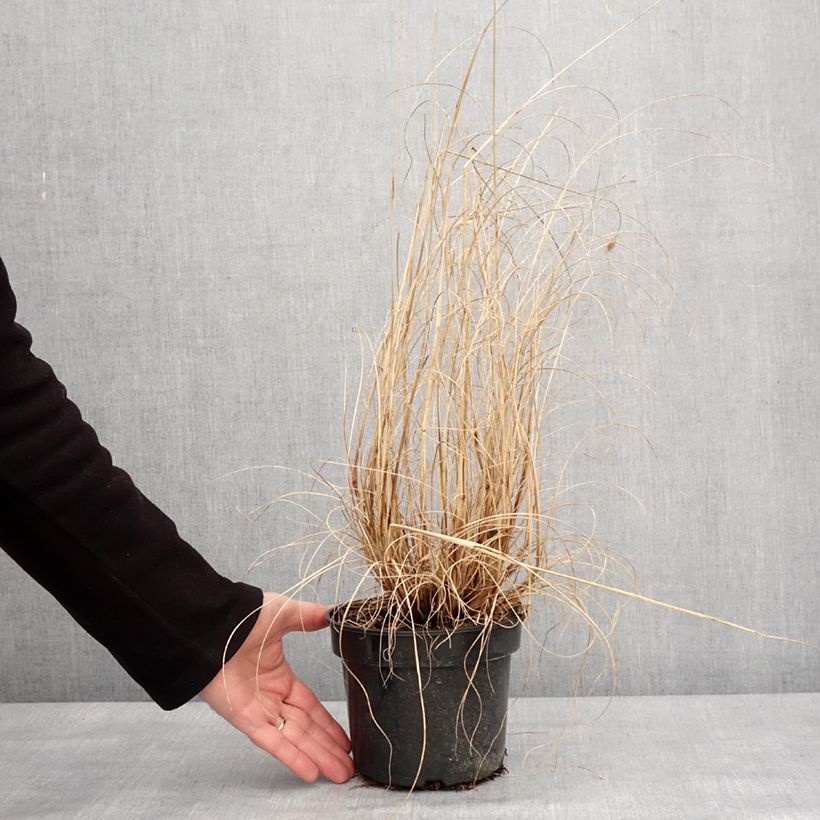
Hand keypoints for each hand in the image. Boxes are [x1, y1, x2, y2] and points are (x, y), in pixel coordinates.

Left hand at [200, 592, 353, 783]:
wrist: (213, 626)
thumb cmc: (243, 617)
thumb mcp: (283, 613)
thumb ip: (308, 617)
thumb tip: (331, 614)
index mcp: (280, 676)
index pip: (310, 707)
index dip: (328, 724)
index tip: (346, 739)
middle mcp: (271, 697)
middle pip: (306, 728)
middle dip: (328, 748)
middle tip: (348, 767)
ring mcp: (258, 709)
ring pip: (294, 738)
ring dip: (317, 757)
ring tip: (340, 774)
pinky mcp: (244, 717)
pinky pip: (272, 741)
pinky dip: (291, 756)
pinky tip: (310, 772)